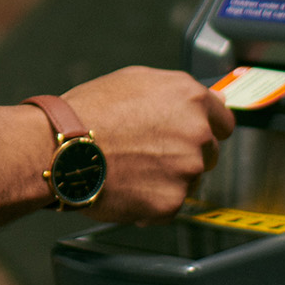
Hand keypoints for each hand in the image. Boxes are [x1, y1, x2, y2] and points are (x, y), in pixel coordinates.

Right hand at [61, 66, 233, 222]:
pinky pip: (169, 204)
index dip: (205, 127)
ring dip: (168, 177)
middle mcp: (197, 133)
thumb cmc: (89, 110)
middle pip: (208, 152)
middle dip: (184, 153)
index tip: (190, 134)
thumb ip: (175, 90)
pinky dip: (152, 200)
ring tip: (132, 167)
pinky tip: (127, 185)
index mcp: (191, 99)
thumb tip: (207, 100)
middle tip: (148, 151)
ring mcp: (187, 170)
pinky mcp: (172, 202)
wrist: (61, 147)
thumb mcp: (134, 80)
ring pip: (189, 179)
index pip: (223, 120)